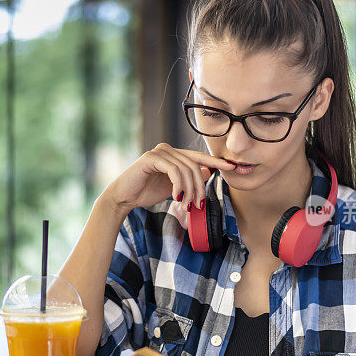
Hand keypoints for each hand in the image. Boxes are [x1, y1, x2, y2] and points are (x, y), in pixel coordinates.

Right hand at [102, 143, 234, 213]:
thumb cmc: (146, 192)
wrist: (123, 197)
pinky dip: (178, 185)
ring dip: (189, 191)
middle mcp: (167, 149)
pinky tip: (175, 197)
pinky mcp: (151, 158)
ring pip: (186, 169)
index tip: (232, 168)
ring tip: (185, 205)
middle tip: (197, 205)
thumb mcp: (173, 187)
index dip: (216, 162)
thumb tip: (209, 173)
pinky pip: (174, 170)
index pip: (199, 157)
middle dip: (199, 188)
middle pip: (195, 166)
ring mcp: (159, 152)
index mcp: (174, 155)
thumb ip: (189, 180)